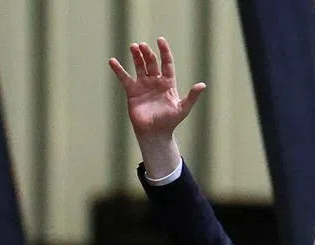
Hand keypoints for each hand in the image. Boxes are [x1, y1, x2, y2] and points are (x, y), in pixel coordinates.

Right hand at [108, 37, 204, 174]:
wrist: (154, 134)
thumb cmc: (170, 122)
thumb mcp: (183, 108)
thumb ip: (192, 96)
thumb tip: (202, 85)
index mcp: (168, 83)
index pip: (166, 63)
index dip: (164, 51)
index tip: (160, 40)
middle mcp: (155, 81)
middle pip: (151, 62)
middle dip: (147, 53)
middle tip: (142, 46)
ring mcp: (143, 85)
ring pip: (139, 66)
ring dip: (136, 56)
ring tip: (133, 47)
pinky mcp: (132, 92)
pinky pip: (124, 78)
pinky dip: (118, 70)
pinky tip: (112, 61)